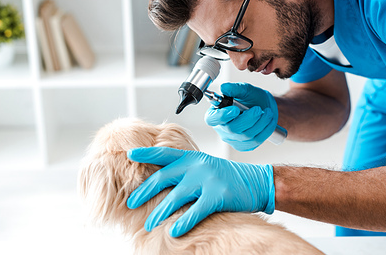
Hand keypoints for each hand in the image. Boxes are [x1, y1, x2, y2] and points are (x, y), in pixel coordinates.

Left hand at [126, 147, 274, 236]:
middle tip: (131, 203)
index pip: (164, 153)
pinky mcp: (217, 195)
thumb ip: (186, 171)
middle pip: (163, 178)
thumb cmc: (228, 177)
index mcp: (192, 157)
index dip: (146, 153)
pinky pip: (195, 211)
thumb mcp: (205, 167)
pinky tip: (173, 231)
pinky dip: (183, 223)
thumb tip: (162, 183)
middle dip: (144, 191)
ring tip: (148, 224)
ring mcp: (207, 179)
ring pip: (175, 197)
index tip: (129, 154)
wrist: (256, 181)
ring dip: (159, 213)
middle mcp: (197, 166)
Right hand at [205, 82, 278, 150]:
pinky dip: (265, 130)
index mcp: (216, 113)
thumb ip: (234, 88)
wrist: (265, 107)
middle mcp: (222, 128)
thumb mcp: (245, 90)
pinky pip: (256, 141)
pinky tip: (269, 120)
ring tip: (267, 112)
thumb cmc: (251, 98)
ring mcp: (234, 139)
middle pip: (231, 129)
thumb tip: (224, 87)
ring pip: (246, 135)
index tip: (235, 109)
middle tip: (258, 109)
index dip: (222, 116)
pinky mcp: (246, 145)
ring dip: (260, 123)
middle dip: (248, 119)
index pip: (212, 119)